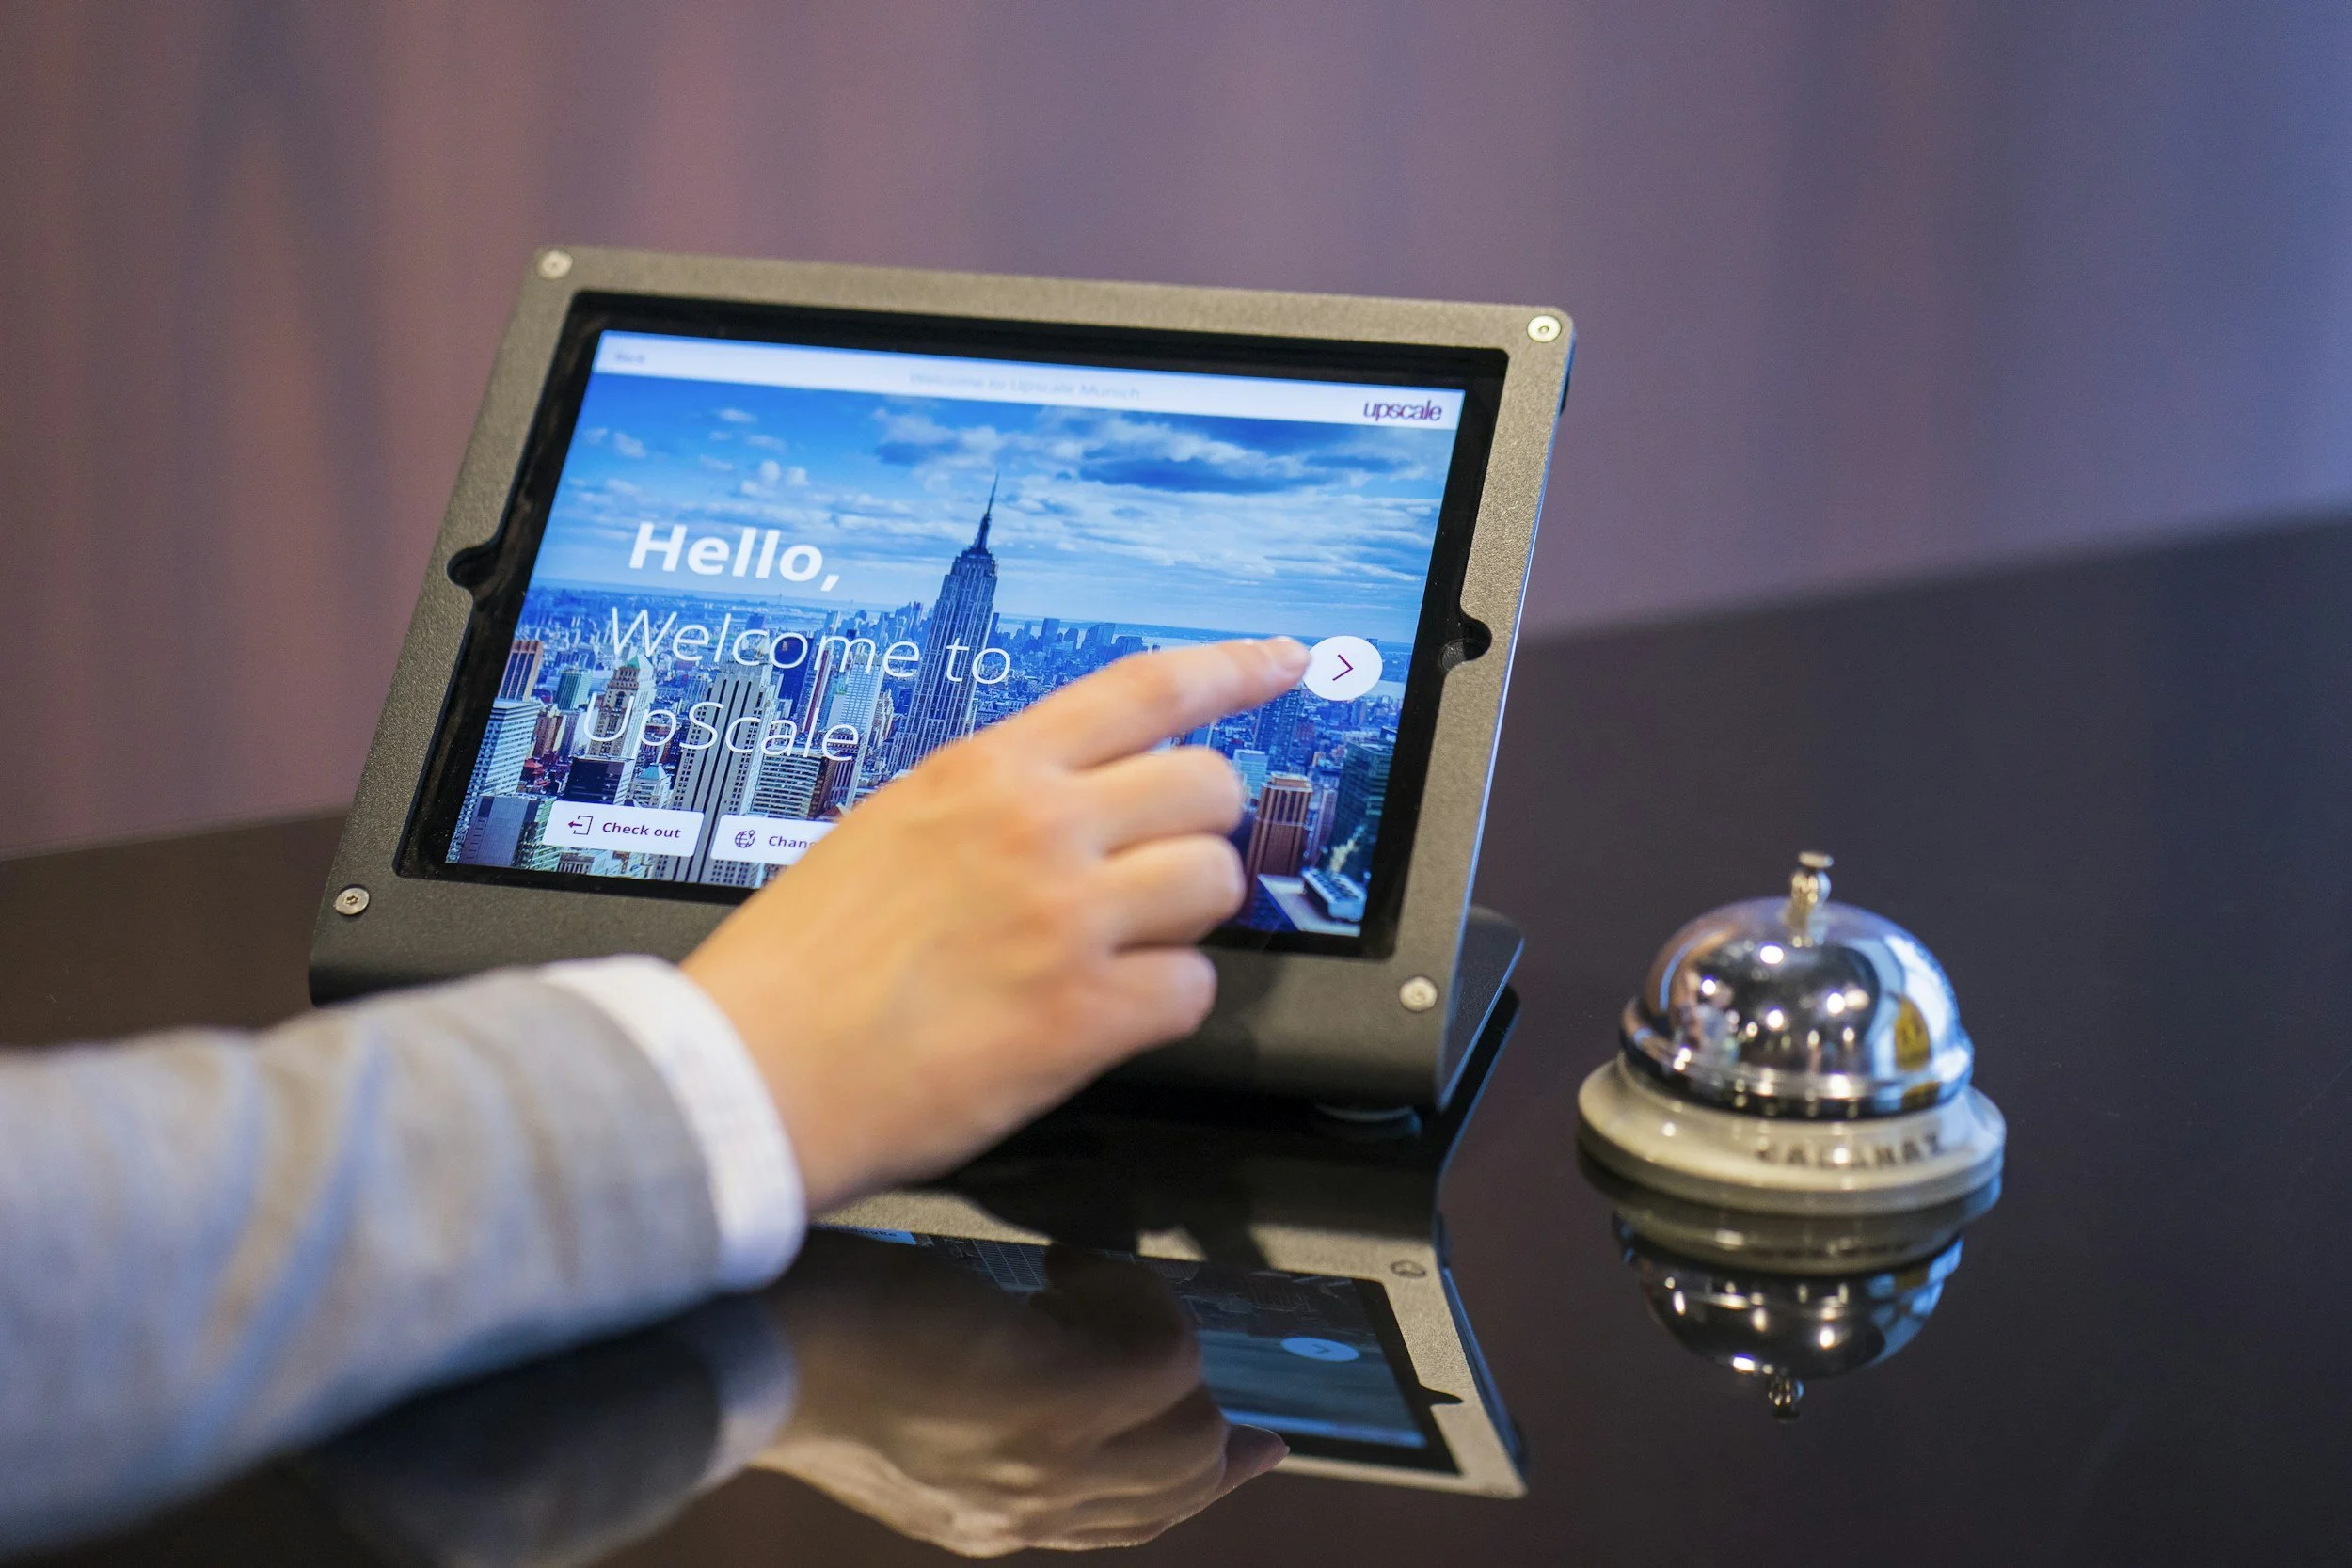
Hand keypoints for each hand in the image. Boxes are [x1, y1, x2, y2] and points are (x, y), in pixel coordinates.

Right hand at [682, 637, 1308, 1211]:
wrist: (749, 1073)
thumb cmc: (800, 965)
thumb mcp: (888, 829)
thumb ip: (989, 804)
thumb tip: (1073, 800)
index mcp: (984, 772)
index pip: (1145, 688)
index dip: (1234, 668)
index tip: (1284, 662)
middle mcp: (1037, 829)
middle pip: (1208, 787)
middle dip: (1201, 828)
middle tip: (1163, 865)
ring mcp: (1066, 920)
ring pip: (1216, 884)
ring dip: (1186, 919)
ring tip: (1122, 946)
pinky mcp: (1082, 1016)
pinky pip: (1191, 990)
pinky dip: (1162, 1005)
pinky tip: (1104, 1014)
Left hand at [759, 1231, 1285, 1554]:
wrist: (751, 1340)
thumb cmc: (804, 1345)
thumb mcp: (903, 1409)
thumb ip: (981, 1419)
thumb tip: (1048, 1362)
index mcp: (989, 1520)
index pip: (1131, 1523)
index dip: (1205, 1479)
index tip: (1254, 1445)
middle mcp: (1028, 1508)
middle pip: (1181, 1481)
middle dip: (1201, 1402)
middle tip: (1168, 1327)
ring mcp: (1049, 1459)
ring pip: (1191, 1424)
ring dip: (1156, 1331)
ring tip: (1081, 1283)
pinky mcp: (1058, 1395)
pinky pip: (1167, 1355)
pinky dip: (1132, 1295)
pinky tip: (1066, 1265)